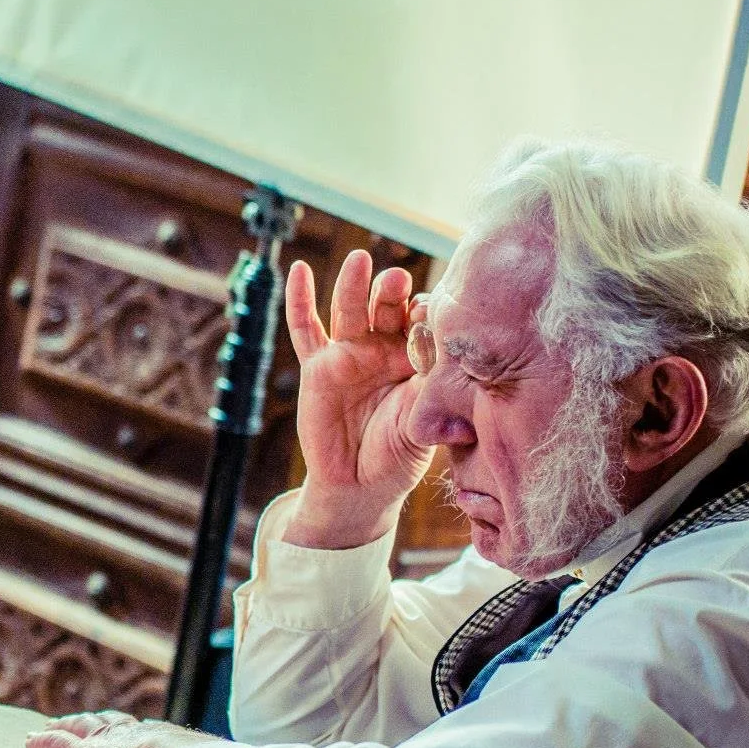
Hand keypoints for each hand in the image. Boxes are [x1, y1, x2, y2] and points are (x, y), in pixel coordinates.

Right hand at [281, 250, 433, 547]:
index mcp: (416, 358)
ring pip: (349, 311)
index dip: (424, 317)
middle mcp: (384, 350)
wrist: (360, 486)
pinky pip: (306, 330)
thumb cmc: (398, 455)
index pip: (421, 324)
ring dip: (353, 285)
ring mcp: (349, 355)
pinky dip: (300, 300)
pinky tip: (300, 269)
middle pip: (386, 309)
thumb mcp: (421, 423)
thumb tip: (448, 369)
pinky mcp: (317, 367)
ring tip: (359, 260)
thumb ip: (429, 393)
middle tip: (397, 279)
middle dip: (391, 292)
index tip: (431, 314)